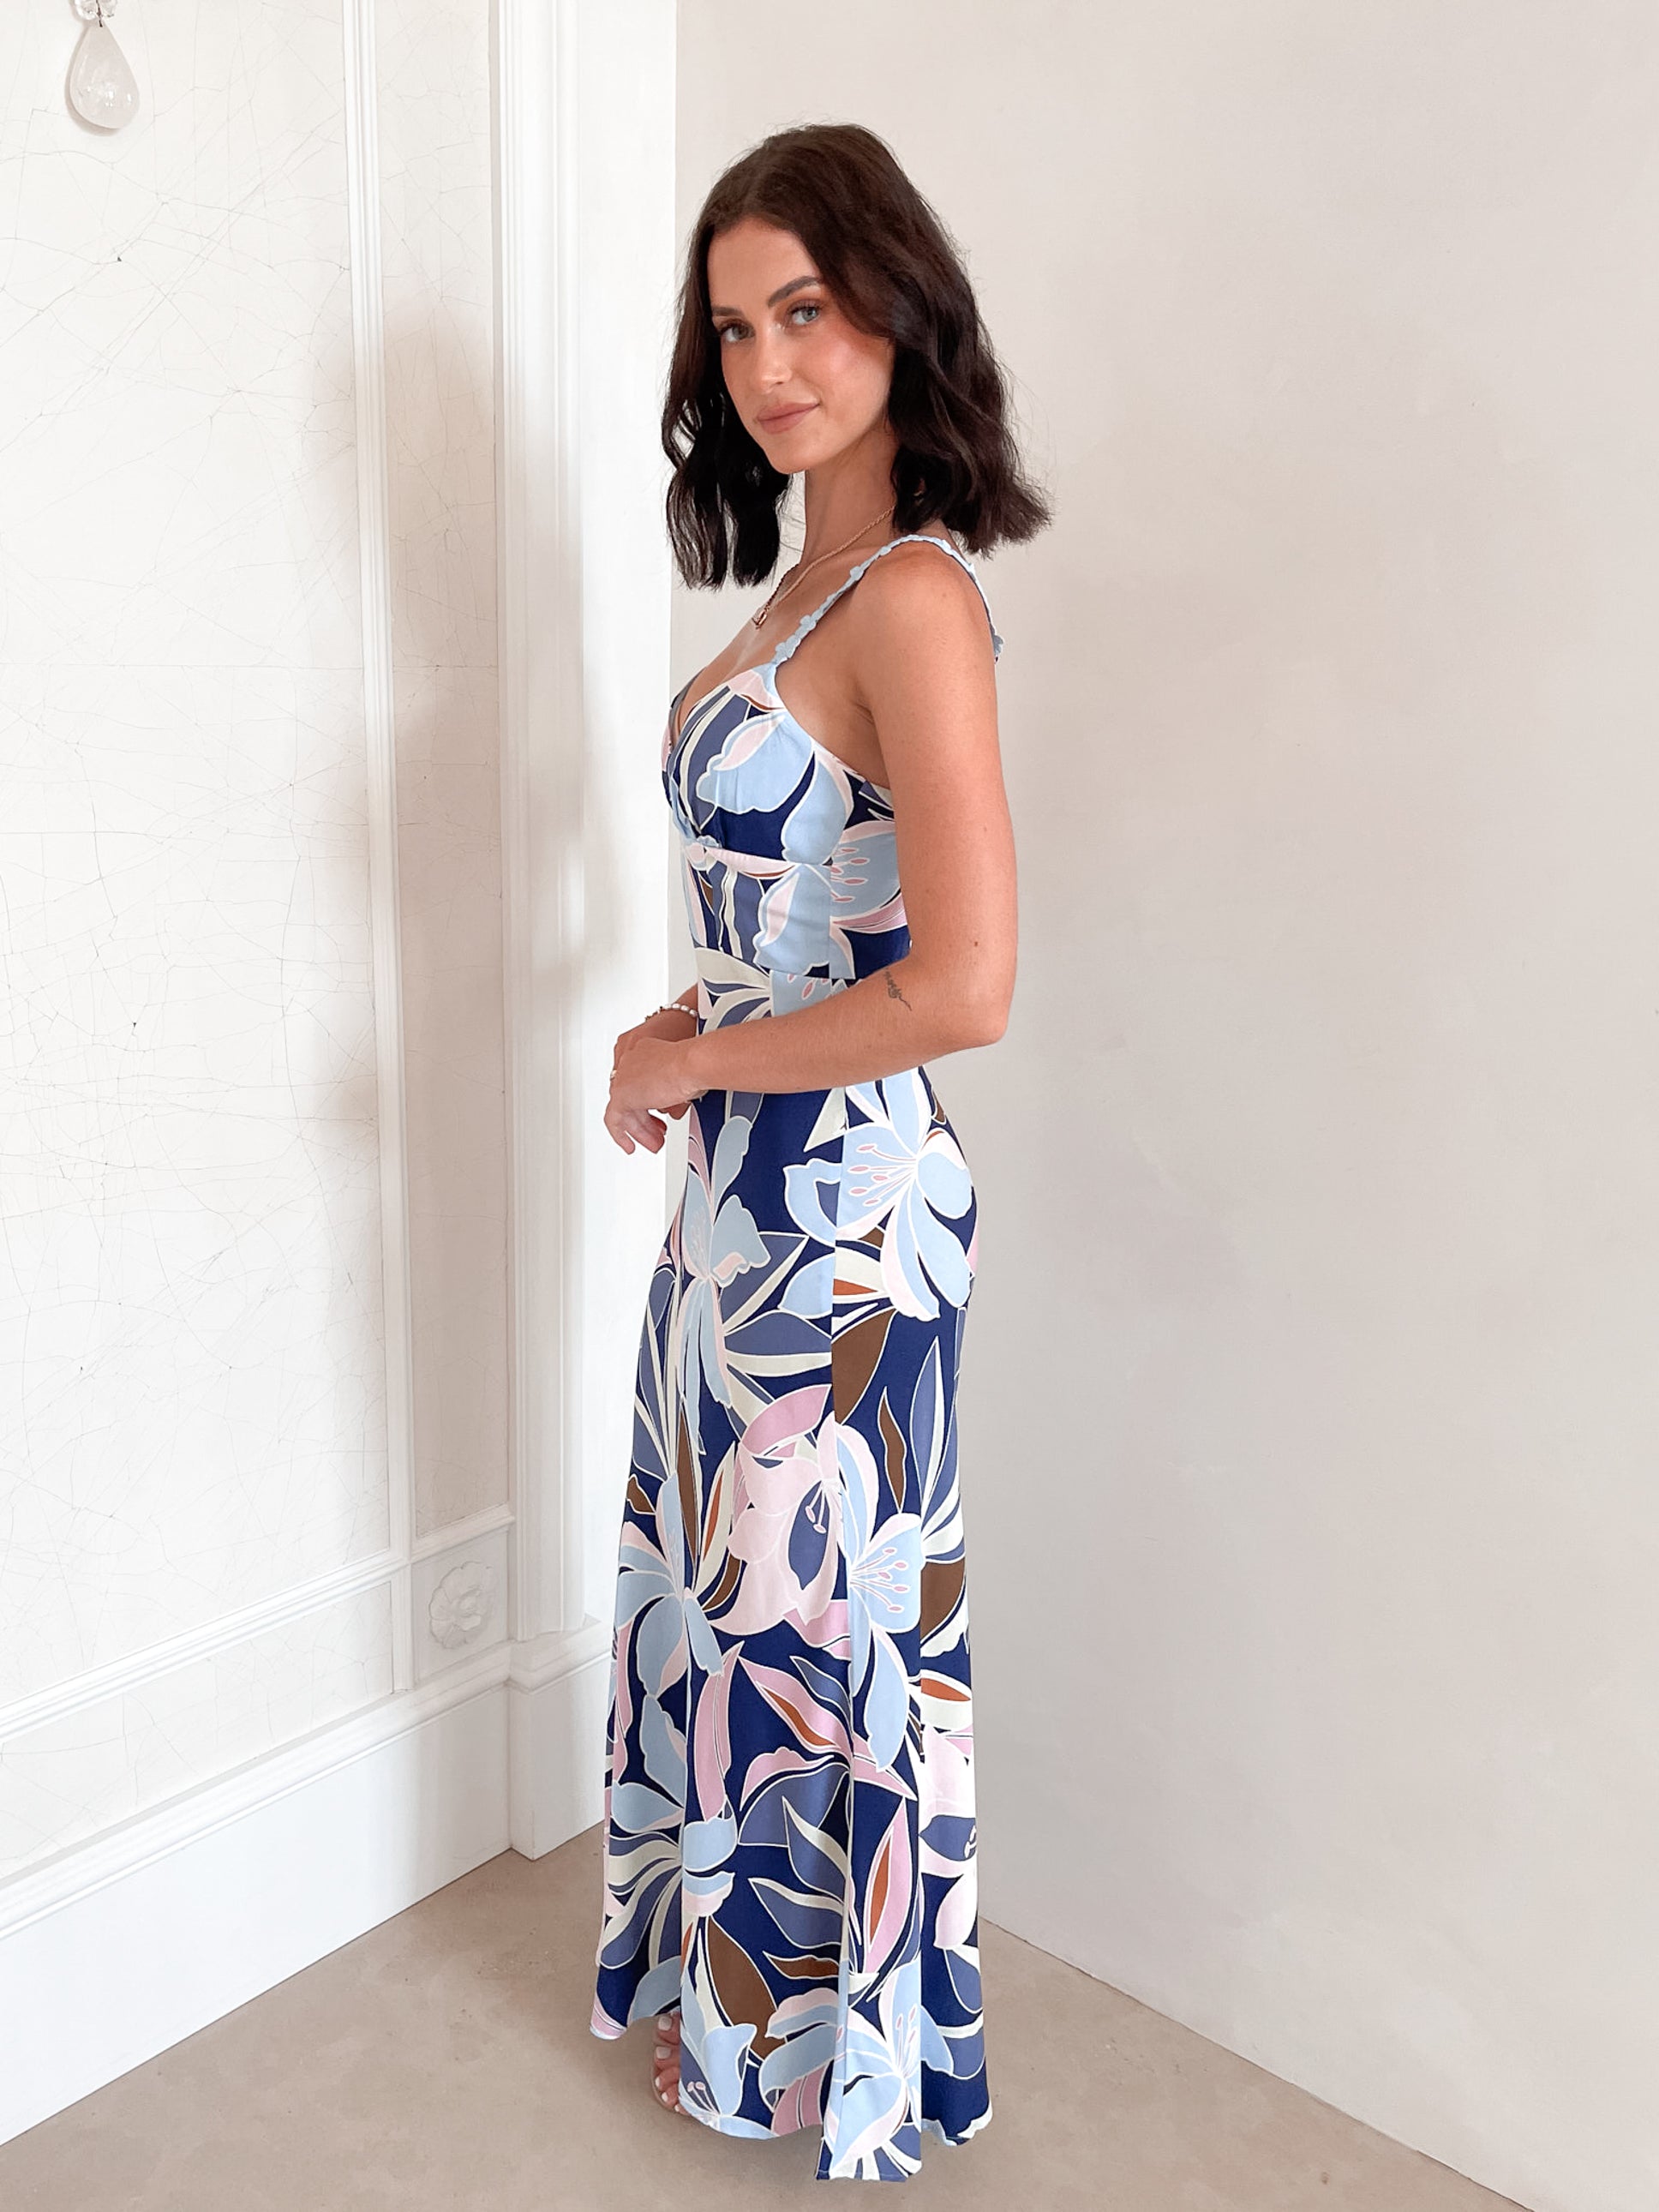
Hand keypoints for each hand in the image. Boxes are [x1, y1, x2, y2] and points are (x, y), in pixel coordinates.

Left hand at [605, 1011, 704, 1154]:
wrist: (692, 1063)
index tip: (658, 1113)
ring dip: (639, 1129)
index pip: (639, 1083)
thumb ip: (672, 1092)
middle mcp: (630, 1063)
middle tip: (656, 1134)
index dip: (648, 1102)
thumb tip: (673, 1110)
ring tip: (653, 1143)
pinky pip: (614, 1119)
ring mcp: (624, 1077)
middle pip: (632, 1097)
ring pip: (625, 1109)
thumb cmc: (694, 1065)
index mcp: (644, 1052)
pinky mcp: (621, 1094)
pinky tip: (629, 1146)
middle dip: (645, 1120)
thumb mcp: (683, 1079)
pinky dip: (621, 1134)